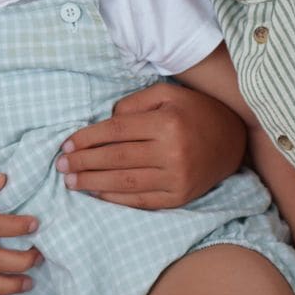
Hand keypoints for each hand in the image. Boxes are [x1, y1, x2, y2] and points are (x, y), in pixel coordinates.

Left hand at [55, 82, 246, 208]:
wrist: (233, 140)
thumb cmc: (194, 112)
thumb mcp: (167, 94)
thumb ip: (134, 104)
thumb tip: (105, 122)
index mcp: (166, 122)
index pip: (116, 131)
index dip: (87, 138)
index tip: (66, 145)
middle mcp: (172, 152)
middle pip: (116, 158)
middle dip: (83, 163)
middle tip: (61, 166)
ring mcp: (176, 178)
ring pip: (124, 183)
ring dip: (92, 183)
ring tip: (71, 182)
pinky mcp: (179, 197)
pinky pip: (140, 200)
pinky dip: (115, 198)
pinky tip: (96, 193)